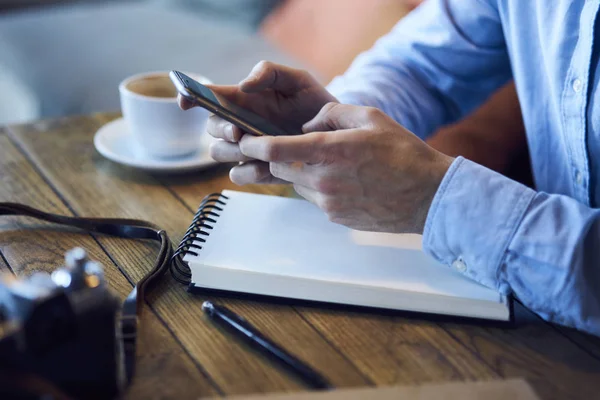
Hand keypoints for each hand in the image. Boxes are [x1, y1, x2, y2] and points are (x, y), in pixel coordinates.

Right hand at [179, 61, 336, 183]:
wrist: (337, 133)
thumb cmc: (314, 103)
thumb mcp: (297, 80)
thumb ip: (269, 72)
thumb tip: (243, 85)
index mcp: (243, 100)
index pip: (208, 97)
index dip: (190, 97)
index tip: (187, 101)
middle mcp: (240, 125)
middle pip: (211, 129)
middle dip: (220, 130)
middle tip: (239, 131)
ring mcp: (249, 149)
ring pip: (219, 153)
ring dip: (232, 151)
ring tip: (255, 148)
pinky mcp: (261, 170)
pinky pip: (239, 175)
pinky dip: (248, 172)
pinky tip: (266, 166)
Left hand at [235, 103, 453, 233]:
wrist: (428, 196)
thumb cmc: (403, 153)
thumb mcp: (370, 117)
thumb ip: (331, 113)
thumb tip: (306, 125)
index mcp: (330, 151)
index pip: (275, 150)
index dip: (253, 145)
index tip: (245, 141)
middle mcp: (324, 180)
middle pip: (280, 169)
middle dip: (279, 157)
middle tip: (293, 148)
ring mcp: (329, 203)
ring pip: (297, 185)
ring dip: (302, 173)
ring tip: (332, 164)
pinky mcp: (335, 217)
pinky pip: (315, 200)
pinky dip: (319, 189)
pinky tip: (346, 182)